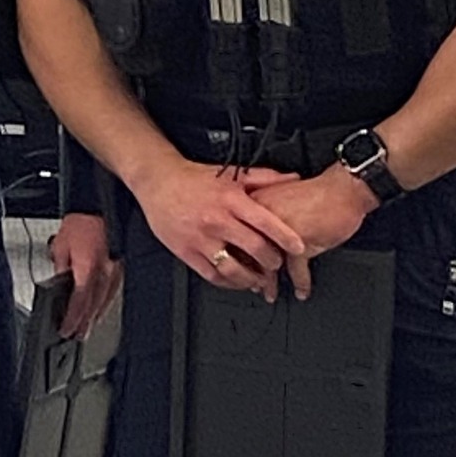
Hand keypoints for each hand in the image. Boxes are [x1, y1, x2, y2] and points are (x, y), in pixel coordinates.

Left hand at [49, 212, 120, 337]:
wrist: (102, 205)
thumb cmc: (83, 220)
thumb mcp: (62, 244)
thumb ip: (60, 266)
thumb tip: (60, 281)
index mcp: (88, 269)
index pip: (80, 301)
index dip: (73, 319)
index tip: (66, 330)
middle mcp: (104, 272)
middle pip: (95, 305)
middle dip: (85, 323)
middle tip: (78, 336)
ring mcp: (115, 270)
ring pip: (106, 300)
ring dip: (96, 315)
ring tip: (89, 327)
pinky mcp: (121, 265)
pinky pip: (113, 289)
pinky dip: (106, 301)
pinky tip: (102, 306)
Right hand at [131, 157, 307, 300]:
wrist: (157, 181)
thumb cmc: (192, 179)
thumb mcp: (231, 174)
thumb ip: (264, 178)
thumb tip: (293, 178)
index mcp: (230, 200)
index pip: (265, 222)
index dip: (286, 238)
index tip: (298, 247)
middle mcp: (216, 220)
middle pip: (253, 248)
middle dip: (271, 261)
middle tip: (277, 264)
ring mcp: (199, 238)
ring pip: (232, 268)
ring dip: (251, 278)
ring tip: (259, 279)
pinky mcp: (185, 251)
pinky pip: (211, 274)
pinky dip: (227, 282)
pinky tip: (235, 281)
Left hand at [243, 166, 377, 298]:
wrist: (344, 189)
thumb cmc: (316, 194)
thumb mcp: (279, 200)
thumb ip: (262, 219)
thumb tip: (252, 241)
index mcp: (254, 205)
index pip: (236, 236)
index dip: (235, 256)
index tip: (235, 268)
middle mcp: (262, 219)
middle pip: (247, 253)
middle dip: (249, 274)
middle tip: (250, 286)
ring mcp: (280, 232)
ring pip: (268, 264)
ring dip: (270, 283)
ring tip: (270, 294)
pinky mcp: (301, 243)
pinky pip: (296, 269)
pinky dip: (300, 282)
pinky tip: (302, 290)